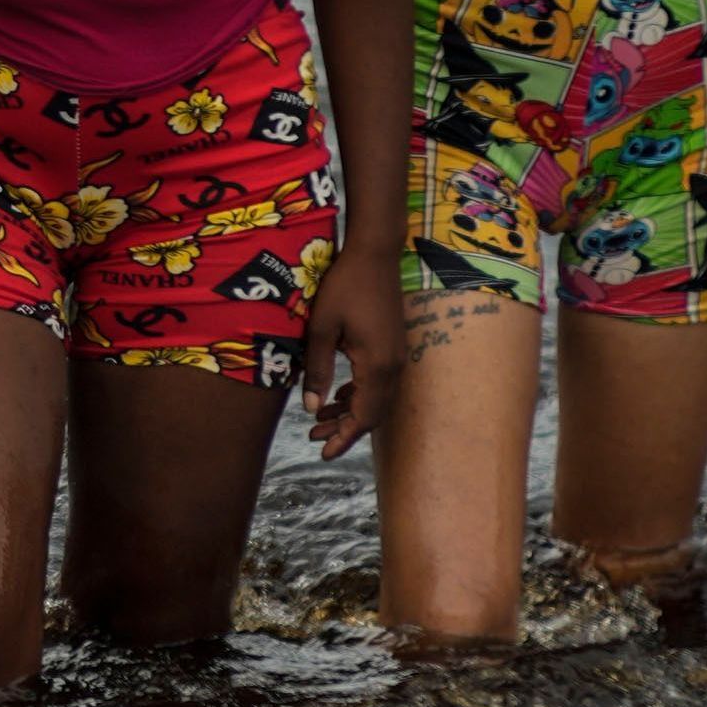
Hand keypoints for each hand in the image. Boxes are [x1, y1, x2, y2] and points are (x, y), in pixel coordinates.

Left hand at [297, 252, 403, 458]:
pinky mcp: (393, 346)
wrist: (374, 253)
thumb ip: (317, 370)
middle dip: (344, 429)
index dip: (344, 438)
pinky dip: (358, 395)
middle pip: (372, 413)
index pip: (363, 416)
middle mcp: (393, 366)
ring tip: (318, 421)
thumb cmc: (344, 286)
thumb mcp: (321, 329)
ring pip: (376, 399)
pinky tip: (337, 396)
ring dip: (350, 412)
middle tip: (314, 438)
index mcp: (376, 365)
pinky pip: (379, 383)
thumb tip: (310, 408)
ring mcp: (396, 356)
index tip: (323, 453)